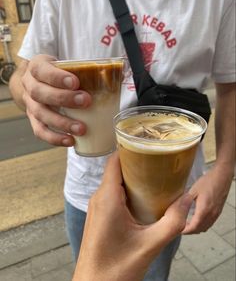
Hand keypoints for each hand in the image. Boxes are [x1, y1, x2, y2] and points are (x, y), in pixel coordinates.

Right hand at [22, 54, 91, 145]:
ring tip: (81, 129)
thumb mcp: (68, 65)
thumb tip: (120, 74)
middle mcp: (29, 85)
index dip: (56, 77)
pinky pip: (40, 131)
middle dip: (63, 98)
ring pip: (40, 114)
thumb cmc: (60, 74)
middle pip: (39, 93)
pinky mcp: (34, 120)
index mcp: (36, 67)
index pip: (41, 69)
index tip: (75, 82)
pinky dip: (55, 138)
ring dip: (61, 122)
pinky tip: (70, 141)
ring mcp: (30, 104)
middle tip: (85, 101)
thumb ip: (88, 69)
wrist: (41, 83)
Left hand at [73, 152, 192, 280]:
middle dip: (135, 163)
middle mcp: (98, 198)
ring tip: (153, 177)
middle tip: (157, 162)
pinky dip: (126, 190)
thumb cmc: (116, 269)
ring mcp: (97, 207)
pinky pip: (111, 194)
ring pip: (114, 182)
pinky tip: (142, 198)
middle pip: (115, 170)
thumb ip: (172, 223)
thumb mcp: (149, 245)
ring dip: (131, 178)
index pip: (114, 162)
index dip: (129, 150)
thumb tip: (187, 202)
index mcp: (107, 199)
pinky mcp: (99, 216)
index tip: (146, 145)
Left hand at [182, 165, 232, 233]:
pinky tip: (198, 220)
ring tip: (188, 225)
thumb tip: (177, 206)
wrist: (222, 177)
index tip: (180, 230)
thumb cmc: (207, 182)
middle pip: (200, 229)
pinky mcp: (219, 211)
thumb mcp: (194, 190)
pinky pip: (211, 223)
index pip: (194, 226)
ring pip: (206, 227)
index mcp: (204, 210)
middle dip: (191, 231)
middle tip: (182, 228)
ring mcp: (216, 213)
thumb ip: (186, 200)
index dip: (187, 231)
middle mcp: (211, 214)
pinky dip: (203, 225)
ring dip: (197, 229)